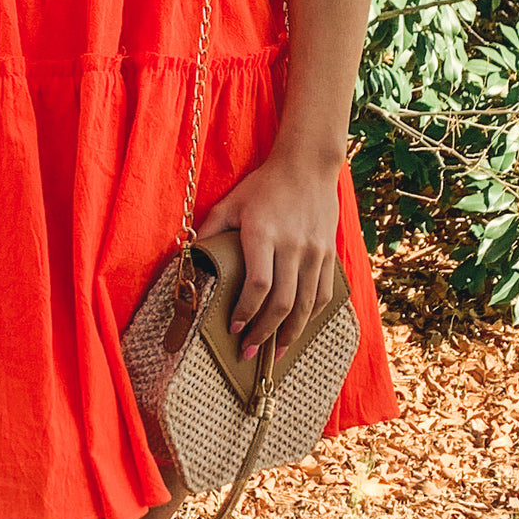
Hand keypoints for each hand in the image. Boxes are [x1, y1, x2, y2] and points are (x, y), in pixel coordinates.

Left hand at [193, 153, 340, 362]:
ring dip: (289, 333)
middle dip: (264, 333)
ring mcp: (314, 251)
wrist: (307, 166)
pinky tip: (298, 327)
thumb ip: (211, 229)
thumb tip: (189, 254)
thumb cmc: (264, 186)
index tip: (235, 328)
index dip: (246, 311)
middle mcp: (291, 245)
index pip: (257, 284)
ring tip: (274, 352)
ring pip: (305, 304)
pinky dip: (311, 316)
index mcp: (263, 232)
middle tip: (249, 352)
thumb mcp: (232, 202)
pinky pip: (323, 294)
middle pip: (282, 302)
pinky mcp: (328, 253)